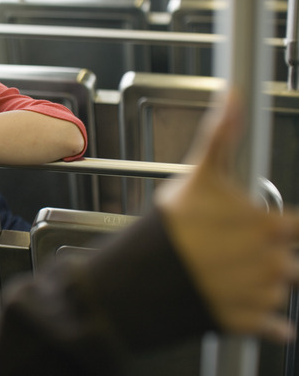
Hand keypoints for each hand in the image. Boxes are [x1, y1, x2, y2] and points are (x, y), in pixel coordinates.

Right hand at [156, 92, 298, 342]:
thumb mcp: (198, 174)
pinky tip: (239, 302)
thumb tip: (233, 95)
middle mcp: (272, 263)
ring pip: (279, 289)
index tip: (265, 227)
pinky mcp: (246, 322)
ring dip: (261, 283)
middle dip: (266, 254)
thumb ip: (222, 137)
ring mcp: (259, 296)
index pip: (297, 227)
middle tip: (231, 248)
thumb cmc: (168, 227)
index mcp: (268, 227)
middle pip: (289, 260)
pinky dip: (265, 319)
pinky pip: (274, 325)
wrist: (137, 277)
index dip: (279, 226)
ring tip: (224, 271)